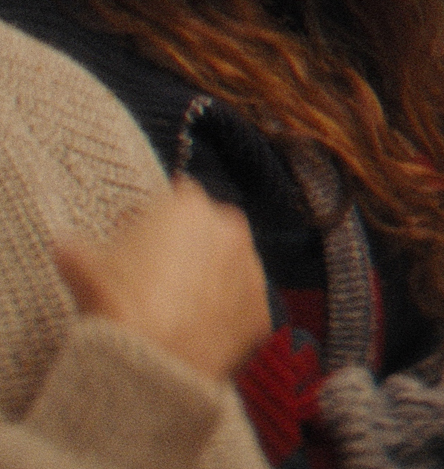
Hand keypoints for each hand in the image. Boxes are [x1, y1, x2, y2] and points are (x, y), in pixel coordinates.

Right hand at [52, 176, 270, 382]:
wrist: (149, 361)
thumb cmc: (114, 302)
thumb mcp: (80, 265)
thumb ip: (76, 246)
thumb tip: (66, 244)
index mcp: (189, 205)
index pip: (175, 199)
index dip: (153, 219)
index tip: (138, 238)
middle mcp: (230, 228)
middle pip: (207, 231)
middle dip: (185, 248)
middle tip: (154, 278)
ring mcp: (252, 269)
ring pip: (227, 268)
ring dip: (208, 281)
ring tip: (173, 310)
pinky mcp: (261, 310)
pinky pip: (239, 309)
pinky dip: (222, 318)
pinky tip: (194, 334)